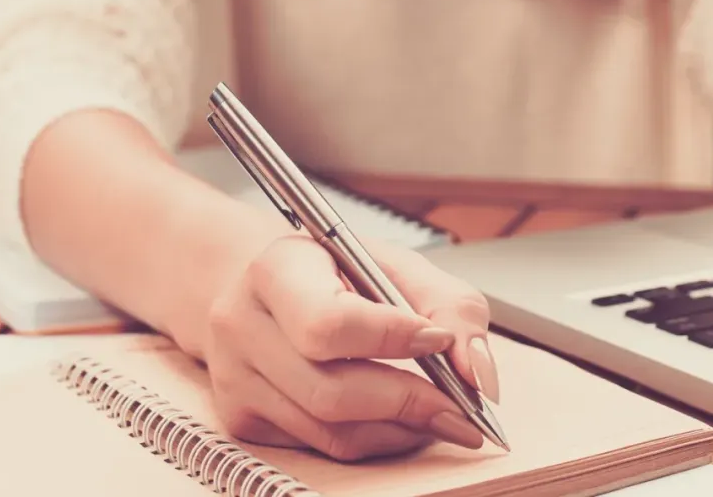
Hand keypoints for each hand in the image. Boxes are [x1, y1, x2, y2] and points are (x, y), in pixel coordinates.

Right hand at [200, 232, 498, 461]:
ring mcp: (234, 377)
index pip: (329, 322)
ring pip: (328, 428)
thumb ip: (450, 307)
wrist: (271, 291)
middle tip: (463, 411)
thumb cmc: (337, 273)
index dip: (391, 339)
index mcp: (277, 269)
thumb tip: (478, 374)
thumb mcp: (397, 266)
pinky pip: (320, 446)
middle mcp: (241, 323)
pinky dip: (373, 440)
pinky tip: (400, 421)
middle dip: (409, 402)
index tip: (439, 342)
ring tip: (441, 416)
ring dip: (399, 429)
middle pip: (329, 389)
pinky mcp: (241, 419)